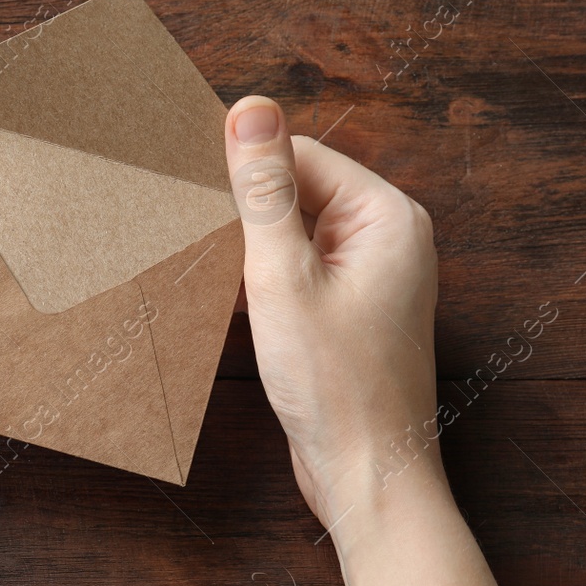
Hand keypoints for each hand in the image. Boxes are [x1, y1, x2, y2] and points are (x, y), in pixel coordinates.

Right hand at [224, 95, 437, 525]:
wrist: (367, 476)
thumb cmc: (336, 386)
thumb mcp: (283, 278)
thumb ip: (264, 192)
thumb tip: (250, 109)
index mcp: (387, 218)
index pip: (302, 157)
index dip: (246, 175)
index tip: (196, 197)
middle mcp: (390, 240)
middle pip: (301, 193)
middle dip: (249, 216)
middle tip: (202, 241)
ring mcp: (374, 280)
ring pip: (296, 236)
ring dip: (253, 253)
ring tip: (219, 279)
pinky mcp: (353, 315)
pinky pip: (302, 274)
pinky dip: (266, 284)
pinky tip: (235, 306)